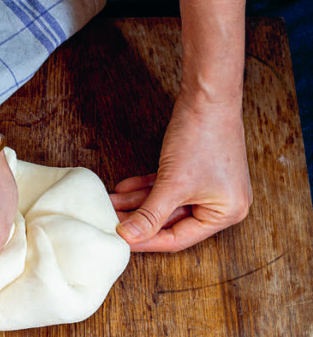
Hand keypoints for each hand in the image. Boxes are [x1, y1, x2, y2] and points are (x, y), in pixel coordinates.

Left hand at [110, 89, 251, 252]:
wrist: (207, 96)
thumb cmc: (202, 137)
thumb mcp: (173, 183)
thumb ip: (149, 214)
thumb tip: (129, 237)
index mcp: (226, 213)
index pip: (178, 238)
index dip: (146, 240)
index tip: (121, 240)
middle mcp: (222, 204)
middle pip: (171, 221)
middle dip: (139, 218)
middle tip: (111, 220)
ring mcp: (210, 187)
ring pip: (166, 203)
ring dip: (138, 202)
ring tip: (110, 203)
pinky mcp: (197, 171)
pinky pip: (168, 187)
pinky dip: (147, 187)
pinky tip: (124, 189)